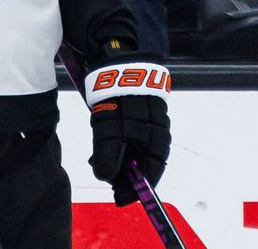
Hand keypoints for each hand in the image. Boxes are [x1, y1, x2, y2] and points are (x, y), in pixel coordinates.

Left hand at [85, 53, 170, 206]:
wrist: (114, 59)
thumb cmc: (111, 94)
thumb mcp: (106, 127)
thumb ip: (108, 154)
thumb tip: (106, 178)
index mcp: (155, 137)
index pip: (151, 173)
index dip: (136, 189)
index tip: (120, 199)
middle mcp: (158, 131)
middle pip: (144, 164)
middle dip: (125, 176)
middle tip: (106, 181)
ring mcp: (151, 121)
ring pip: (137, 152)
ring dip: (120, 161)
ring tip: (99, 163)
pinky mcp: (142, 113)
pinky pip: (133, 138)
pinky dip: (120, 147)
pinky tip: (105, 146)